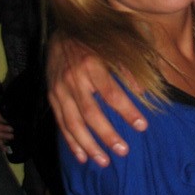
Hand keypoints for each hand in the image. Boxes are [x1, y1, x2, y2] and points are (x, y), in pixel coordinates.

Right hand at [0, 96, 13, 151]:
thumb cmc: (1, 100)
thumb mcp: (2, 99)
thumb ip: (7, 104)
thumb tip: (16, 111)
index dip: (2, 121)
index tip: (10, 124)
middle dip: (3, 130)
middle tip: (12, 132)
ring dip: (2, 136)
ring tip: (11, 137)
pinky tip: (5, 149)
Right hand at [47, 32, 146, 165]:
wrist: (61, 32)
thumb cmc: (95, 41)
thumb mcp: (114, 46)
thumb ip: (128, 68)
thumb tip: (143, 92)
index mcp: (91, 64)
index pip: (111, 93)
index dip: (127, 110)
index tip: (142, 126)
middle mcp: (73, 79)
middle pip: (90, 113)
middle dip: (107, 135)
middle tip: (123, 151)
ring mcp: (59, 90)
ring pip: (73, 124)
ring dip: (89, 145)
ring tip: (104, 162)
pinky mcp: (51, 97)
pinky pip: (61, 124)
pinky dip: (70, 142)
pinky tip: (82, 157)